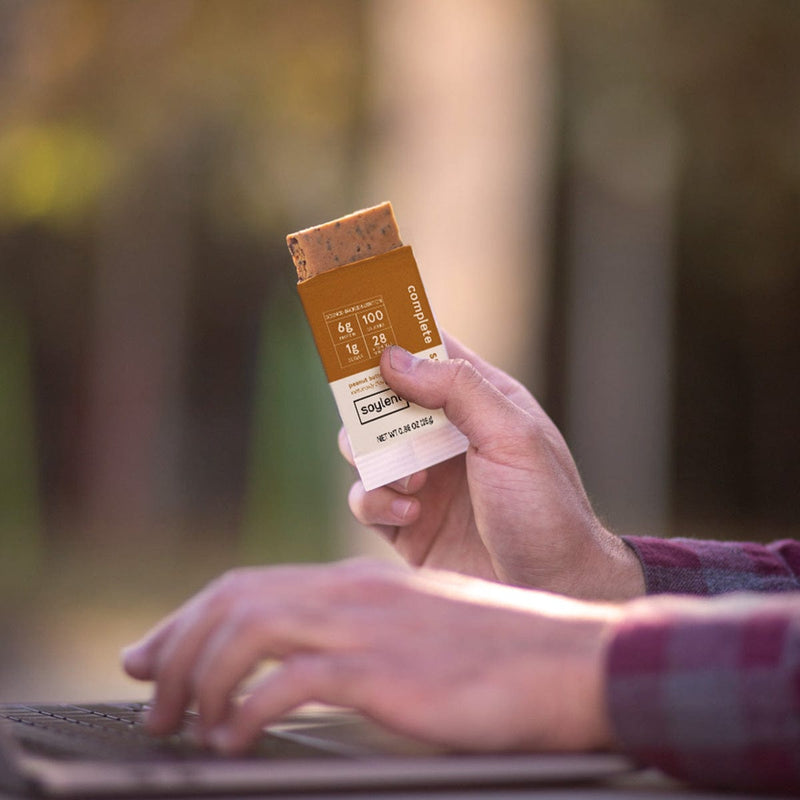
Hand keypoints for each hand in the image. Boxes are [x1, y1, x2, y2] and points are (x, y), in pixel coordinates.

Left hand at [122, 558, 617, 753]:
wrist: (571, 659)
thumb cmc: (501, 655)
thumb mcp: (416, 633)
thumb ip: (359, 639)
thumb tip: (305, 670)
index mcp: (355, 583)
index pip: (250, 585)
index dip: (191, 618)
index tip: (155, 651)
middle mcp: (350, 593)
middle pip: (234, 600)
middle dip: (175, 644)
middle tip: (145, 689)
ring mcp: (366, 627)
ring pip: (246, 631)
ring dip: (197, 678)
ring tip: (180, 724)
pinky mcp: (382, 670)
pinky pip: (286, 684)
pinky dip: (245, 711)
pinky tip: (234, 739)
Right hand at [341, 333, 643, 600]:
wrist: (552, 590)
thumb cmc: (545, 509)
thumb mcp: (512, 436)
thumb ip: (457, 389)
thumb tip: (393, 356)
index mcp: (479, 403)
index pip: (431, 353)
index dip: (397, 336)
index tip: (360, 326)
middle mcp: (446, 437)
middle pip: (384, 401)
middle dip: (368, 406)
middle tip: (368, 416)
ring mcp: (423, 481)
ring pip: (365, 450)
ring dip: (373, 459)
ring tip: (413, 479)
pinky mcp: (406, 525)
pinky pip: (365, 500)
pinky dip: (375, 502)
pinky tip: (411, 513)